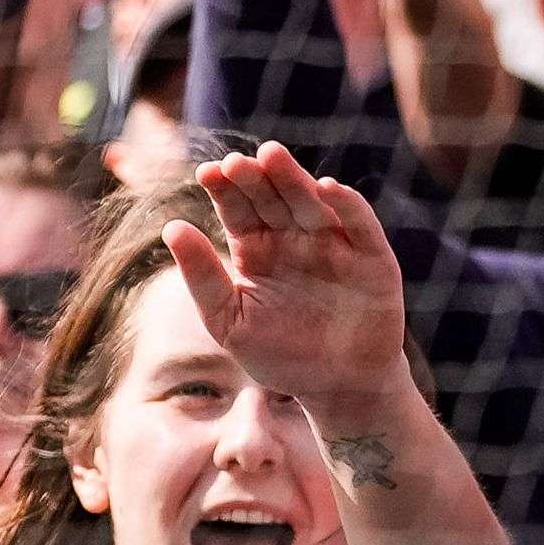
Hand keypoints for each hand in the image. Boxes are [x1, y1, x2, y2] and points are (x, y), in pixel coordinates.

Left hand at [166, 143, 417, 434]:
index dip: (225, 189)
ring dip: (293, 178)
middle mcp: (294, 237)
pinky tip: (326, 189)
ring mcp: (334, 242)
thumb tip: (172, 227)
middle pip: (272, 196)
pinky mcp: (371, 254)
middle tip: (236, 163)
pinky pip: (359, 222)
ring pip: (311, 201)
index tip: (207, 174)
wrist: (338, 387)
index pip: (238, 208)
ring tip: (271, 156)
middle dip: (255, 177)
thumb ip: (202, 277)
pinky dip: (345, 203)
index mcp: (257, 249)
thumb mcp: (229, 322)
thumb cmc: (280, 356)